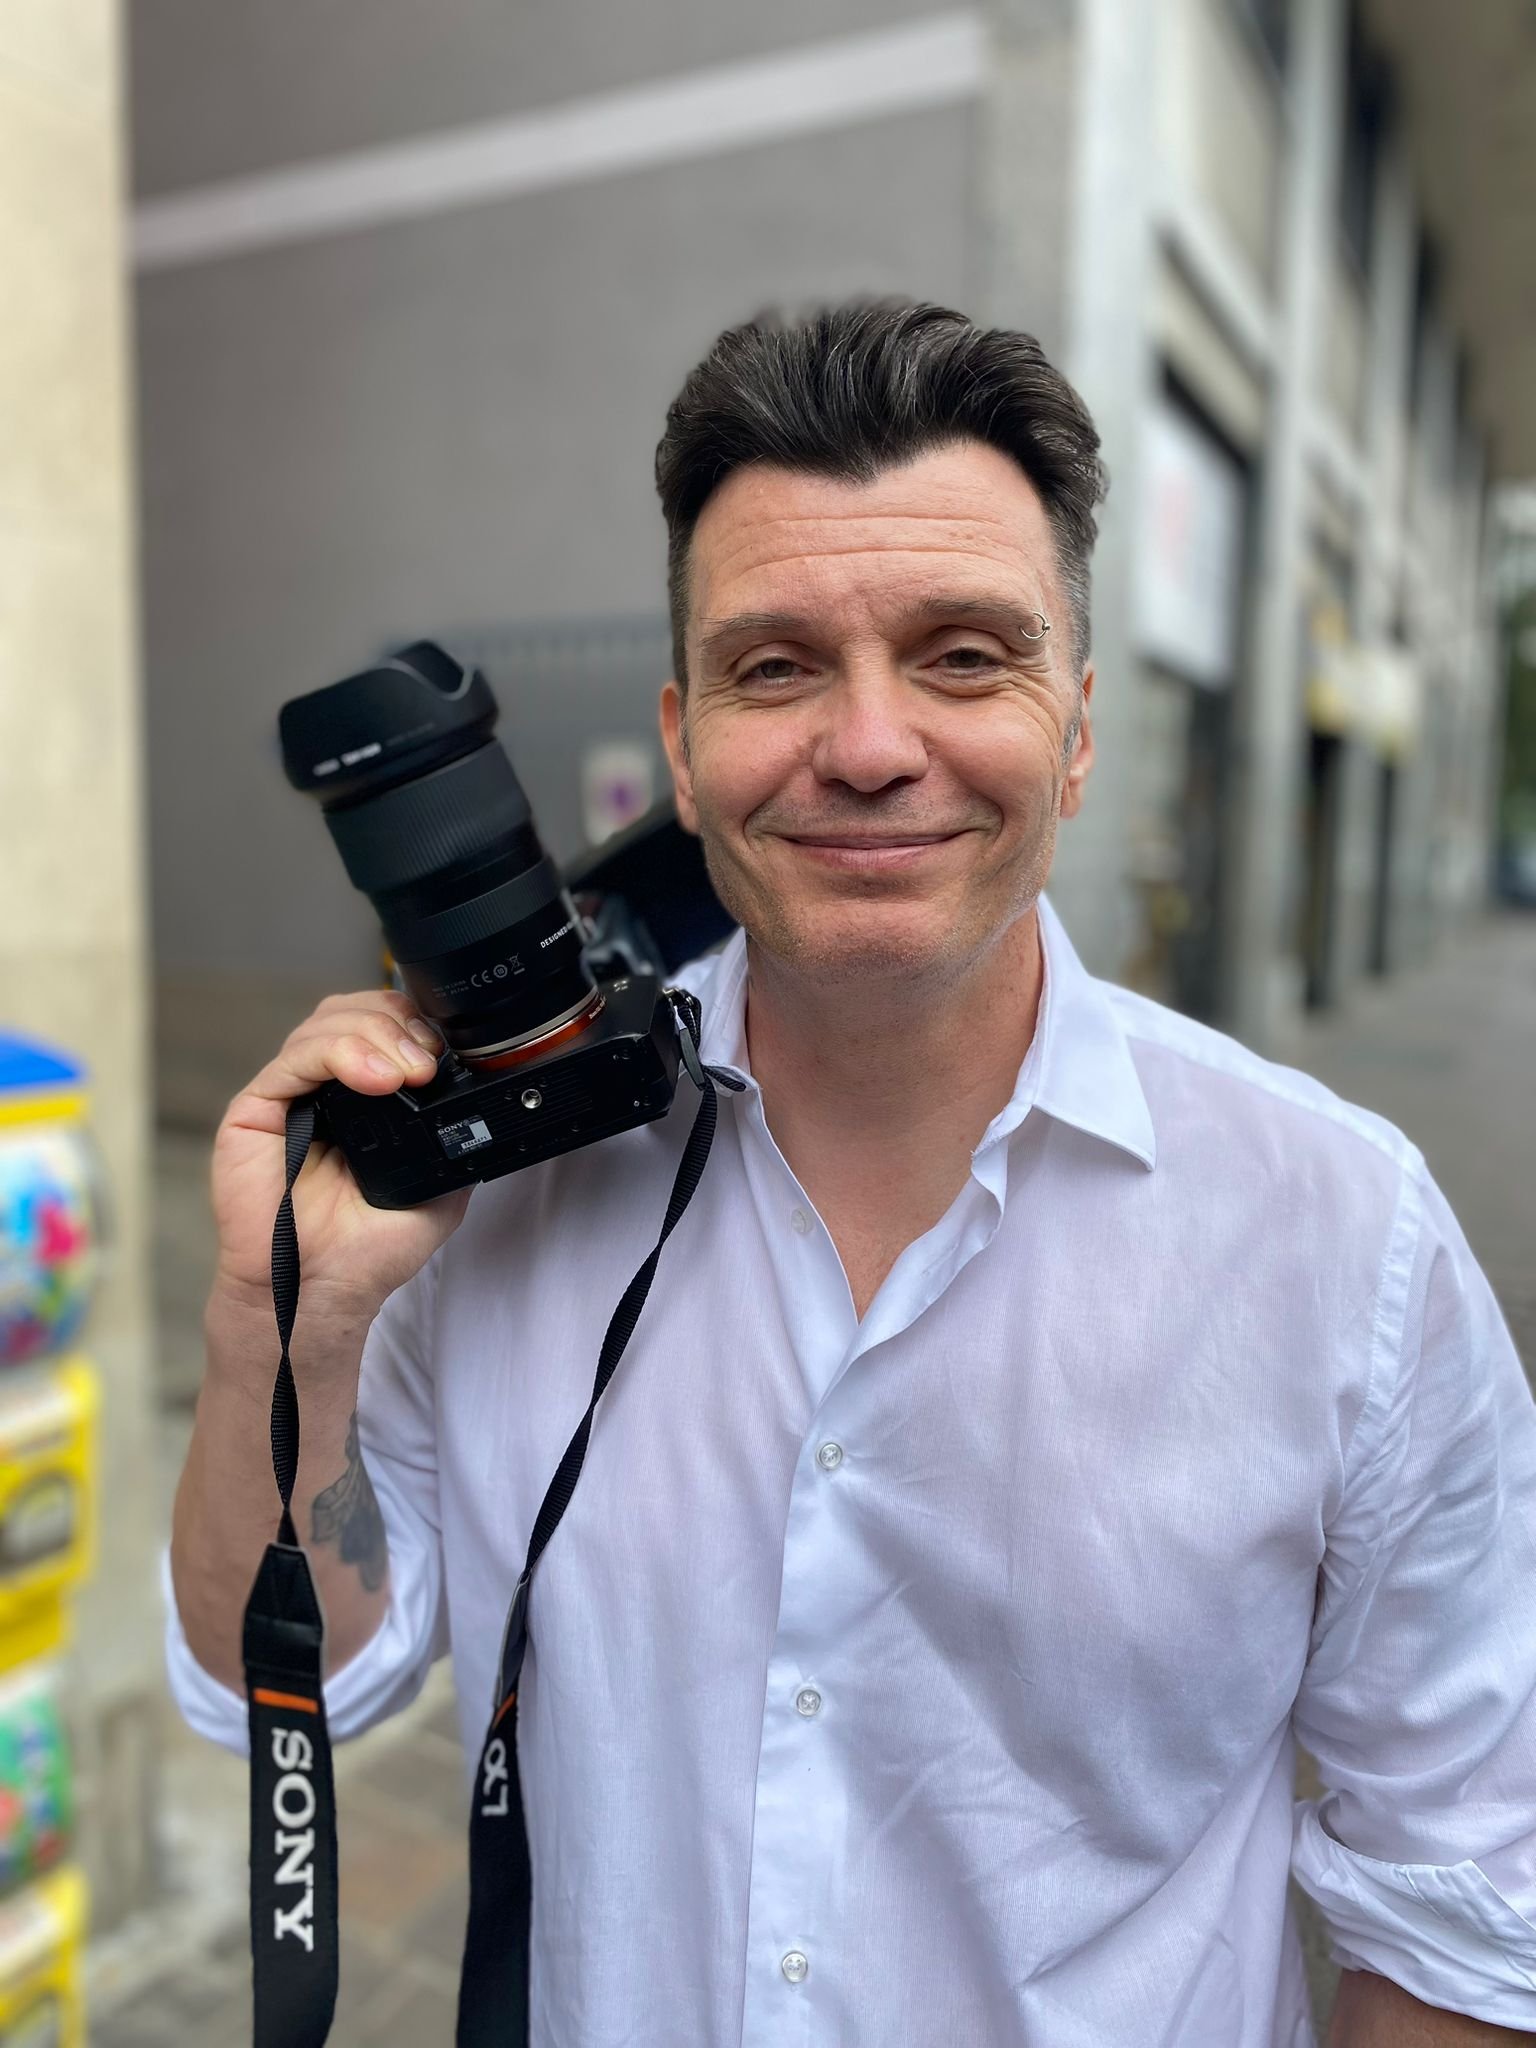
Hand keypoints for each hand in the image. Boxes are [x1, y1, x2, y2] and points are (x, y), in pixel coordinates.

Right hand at [208, 989, 472, 1331]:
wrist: (322, 1293)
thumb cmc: (369, 1249)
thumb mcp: (440, 1185)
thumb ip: (455, 1134)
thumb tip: (485, 1096)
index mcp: (367, 1098)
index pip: (387, 1026)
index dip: (416, 1025)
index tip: (444, 1054)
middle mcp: (326, 1087)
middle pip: (357, 1011)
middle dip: (399, 1023)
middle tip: (425, 1063)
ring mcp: (289, 1095)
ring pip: (326, 1023)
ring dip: (374, 1035)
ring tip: (404, 1074)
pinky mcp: (255, 1109)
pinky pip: (293, 1058)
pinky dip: (338, 1053)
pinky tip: (373, 1079)